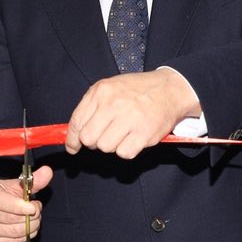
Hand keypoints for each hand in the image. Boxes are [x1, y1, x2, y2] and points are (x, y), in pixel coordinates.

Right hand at [0, 166, 51, 241]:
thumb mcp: (13, 186)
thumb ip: (32, 181)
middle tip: (36, 208)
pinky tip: (24, 227)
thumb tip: (47, 172)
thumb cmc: (1, 197)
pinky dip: (26, 235)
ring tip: (32, 217)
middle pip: (11, 219)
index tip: (32, 207)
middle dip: (31, 215)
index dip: (17, 206)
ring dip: (32, 226)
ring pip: (16, 233)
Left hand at [66, 70, 198, 158]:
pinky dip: (126, 149)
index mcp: (102, 91)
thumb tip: (75, 134)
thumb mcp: (110, 88)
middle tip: (103, 136)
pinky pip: (123, 153)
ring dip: (112, 145)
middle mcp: (114, 104)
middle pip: (89, 138)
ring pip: (105, 147)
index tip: (73, 147)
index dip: (72, 139)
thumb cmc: (138, 91)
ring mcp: (130, 119)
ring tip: (122, 134)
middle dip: (93, 142)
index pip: (77, 121)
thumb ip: (91, 107)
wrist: (170, 89)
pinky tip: (133, 138)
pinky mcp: (143, 134)